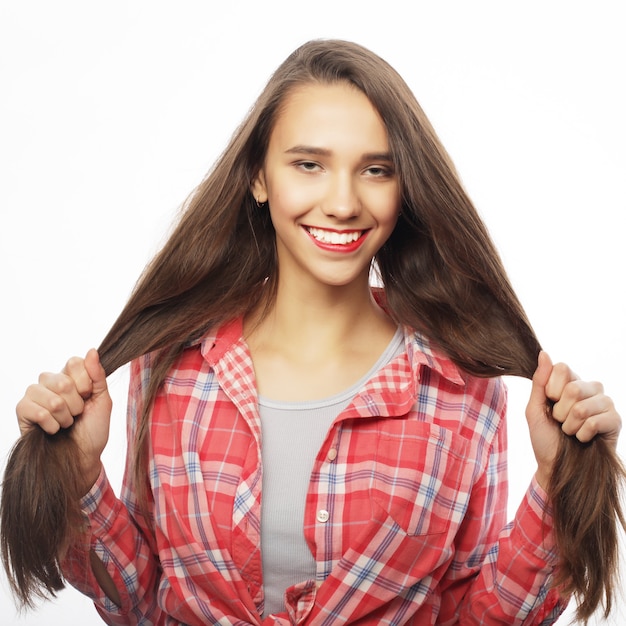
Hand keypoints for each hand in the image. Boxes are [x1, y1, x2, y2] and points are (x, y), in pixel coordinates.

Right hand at [16, 348, 111, 491]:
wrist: (83, 457)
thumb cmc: (93, 429)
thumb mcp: (103, 400)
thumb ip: (98, 375)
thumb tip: (92, 350)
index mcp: (70, 376)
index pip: (75, 362)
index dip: (86, 383)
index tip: (89, 397)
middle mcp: (50, 381)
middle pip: (63, 380)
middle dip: (76, 404)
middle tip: (77, 414)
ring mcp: (35, 395)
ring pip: (51, 398)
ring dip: (64, 416)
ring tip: (66, 423)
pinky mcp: (22, 411)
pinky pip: (36, 411)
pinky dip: (51, 425)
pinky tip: (53, 430)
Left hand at [525, 351, 621, 489]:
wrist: (555, 467)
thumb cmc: (544, 438)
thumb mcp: (534, 409)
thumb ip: (540, 381)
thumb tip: (544, 353)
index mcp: (569, 382)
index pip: (562, 368)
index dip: (551, 389)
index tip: (549, 404)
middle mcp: (590, 389)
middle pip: (573, 387)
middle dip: (560, 411)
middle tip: (561, 422)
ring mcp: (604, 403)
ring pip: (584, 405)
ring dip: (570, 425)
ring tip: (571, 432)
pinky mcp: (615, 420)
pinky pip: (597, 420)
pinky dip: (583, 433)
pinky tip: (583, 438)